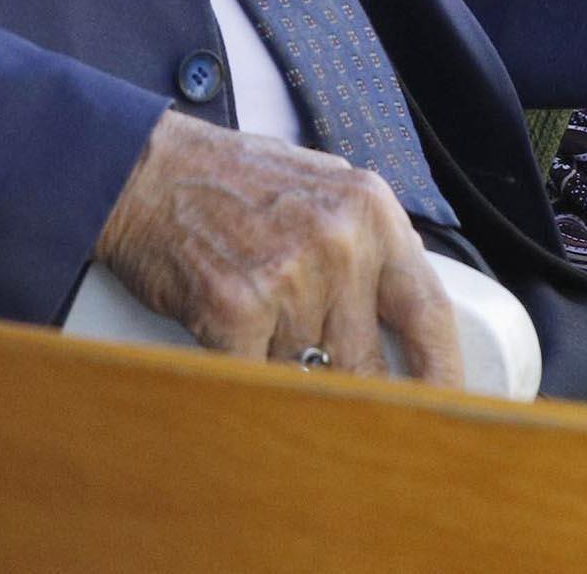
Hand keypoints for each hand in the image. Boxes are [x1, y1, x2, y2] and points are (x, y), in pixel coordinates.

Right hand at [94, 111, 462, 382]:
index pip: (430, 314)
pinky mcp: (237, 307)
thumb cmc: (225, 182)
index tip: (447, 417)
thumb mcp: (317, 188)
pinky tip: (225, 339)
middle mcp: (339, 239)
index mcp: (369, 209)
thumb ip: (365, 246)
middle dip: (349, 394)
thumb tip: (405, 323)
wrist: (139, 169)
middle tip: (339, 411)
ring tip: (258, 340)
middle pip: (369, 365)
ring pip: (311, 379)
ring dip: (284, 377)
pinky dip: (244, 377)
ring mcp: (290, 275)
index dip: (442, 378)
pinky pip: (258, 380)